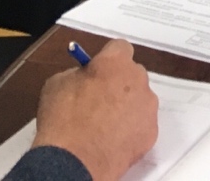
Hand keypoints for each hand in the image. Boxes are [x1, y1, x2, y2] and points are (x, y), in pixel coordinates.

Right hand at [32, 39, 159, 180]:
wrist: (75, 161)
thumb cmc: (63, 120)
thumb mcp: (57, 84)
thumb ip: (77, 74)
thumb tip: (84, 76)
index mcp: (115, 62)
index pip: (120, 47)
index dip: (108, 59)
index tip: (98, 70)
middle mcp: (137, 79)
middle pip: (132, 74)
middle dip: (119, 83)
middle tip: (100, 100)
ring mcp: (148, 106)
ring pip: (140, 99)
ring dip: (127, 106)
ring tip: (105, 124)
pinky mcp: (152, 132)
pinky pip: (142, 123)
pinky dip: (131, 129)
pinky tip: (112, 139)